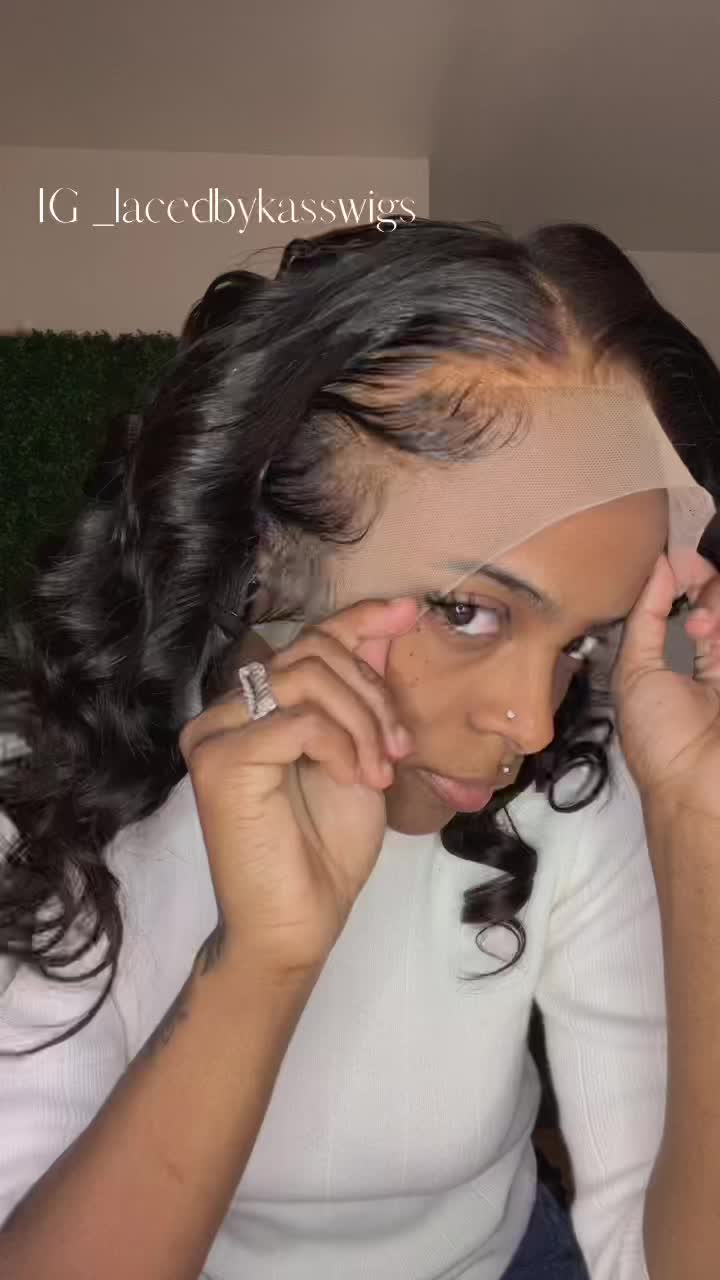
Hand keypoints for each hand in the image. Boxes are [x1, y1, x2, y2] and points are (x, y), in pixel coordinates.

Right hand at [178, 597, 417, 973]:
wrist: (298, 925)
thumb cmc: (325, 851)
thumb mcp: (361, 757)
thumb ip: (363, 697)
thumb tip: (385, 628)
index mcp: (258, 708)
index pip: (308, 643)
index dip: (359, 619)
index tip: (408, 611)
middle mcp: (227, 713)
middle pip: (310, 653)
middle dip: (371, 692)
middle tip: (397, 747)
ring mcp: (214, 734)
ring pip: (304, 679)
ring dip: (361, 719)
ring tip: (379, 769)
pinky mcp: (218, 761)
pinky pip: (296, 720)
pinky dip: (339, 743)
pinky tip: (356, 778)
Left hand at [612, 551, 719, 814]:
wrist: (700, 786)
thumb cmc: (659, 741)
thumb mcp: (635, 672)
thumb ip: (644, 618)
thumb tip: (656, 568)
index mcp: (667, 669)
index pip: (673, 610)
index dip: (672, 582)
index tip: (668, 559)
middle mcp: (704, 666)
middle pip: (709, 604)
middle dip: (699, 579)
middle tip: (691, 570)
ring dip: (713, 598)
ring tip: (699, 618)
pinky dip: (718, 614)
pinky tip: (705, 622)